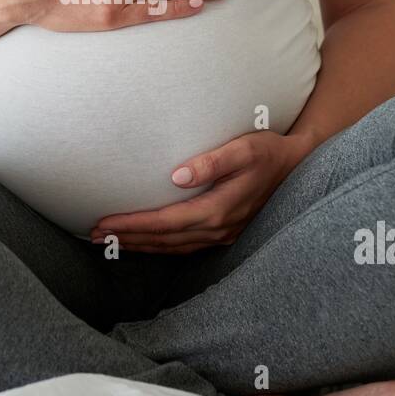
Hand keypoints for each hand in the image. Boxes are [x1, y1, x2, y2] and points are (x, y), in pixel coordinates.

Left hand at [90, 131, 314, 253]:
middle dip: (129, 238)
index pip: (164, 222)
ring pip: (173, 247)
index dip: (132, 225)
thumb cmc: (268, 151)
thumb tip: (177, 175)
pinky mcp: (225, 232)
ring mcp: (223, 234)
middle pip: (164, 239)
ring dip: (142, 245)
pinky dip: (161, 246)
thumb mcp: (244, 148)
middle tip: (95, 236)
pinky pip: (186, 246)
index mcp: (218, 209)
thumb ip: (212, 161)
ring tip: (112, 242)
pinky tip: (147, 242)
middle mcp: (219, 228)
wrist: (298, 165)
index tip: (103, 223)